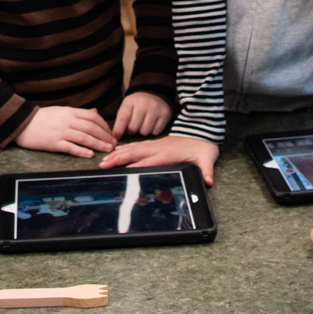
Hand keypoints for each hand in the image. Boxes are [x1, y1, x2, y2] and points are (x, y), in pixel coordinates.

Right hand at [15, 105, 117, 157]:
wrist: (22, 123)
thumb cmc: (43, 118)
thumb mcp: (61, 111)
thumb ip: (79, 113)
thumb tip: (95, 112)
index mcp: (69, 111)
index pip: (92, 117)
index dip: (104, 125)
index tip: (110, 133)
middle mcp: (67, 120)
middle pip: (91, 127)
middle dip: (105, 136)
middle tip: (113, 144)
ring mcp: (60, 132)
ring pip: (84, 137)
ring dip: (98, 144)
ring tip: (107, 149)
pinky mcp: (53, 143)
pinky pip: (70, 147)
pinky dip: (81, 151)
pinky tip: (90, 154)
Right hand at [96, 133, 218, 184]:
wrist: (203, 131)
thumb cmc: (203, 147)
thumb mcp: (208, 159)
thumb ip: (207, 171)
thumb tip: (209, 181)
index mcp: (169, 154)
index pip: (149, 162)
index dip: (136, 166)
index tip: (122, 172)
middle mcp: (159, 148)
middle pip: (135, 154)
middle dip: (119, 159)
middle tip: (103, 164)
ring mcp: (156, 144)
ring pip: (133, 148)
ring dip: (118, 154)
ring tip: (104, 159)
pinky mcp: (155, 143)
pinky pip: (137, 145)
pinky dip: (125, 148)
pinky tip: (116, 151)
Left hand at [112, 92, 171, 138]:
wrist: (154, 93)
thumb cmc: (137, 104)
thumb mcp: (127, 106)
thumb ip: (121, 120)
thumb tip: (116, 137)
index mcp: (131, 101)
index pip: (123, 118)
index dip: (118, 130)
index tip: (116, 137)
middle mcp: (144, 104)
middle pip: (133, 128)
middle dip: (132, 131)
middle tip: (133, 126)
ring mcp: (155, 109)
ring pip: (145, 132)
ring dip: (142, 131)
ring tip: (143, 124)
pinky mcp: (165, 114)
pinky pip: (156, 132)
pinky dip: (152, 131)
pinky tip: (152, 124)